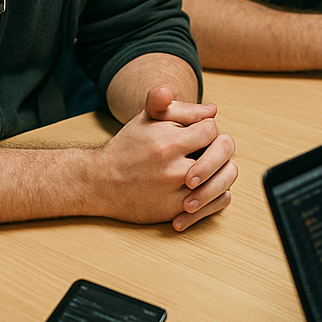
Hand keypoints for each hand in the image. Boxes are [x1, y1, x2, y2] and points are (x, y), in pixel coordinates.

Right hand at [94, 85, 237, 231]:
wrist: (99, 182)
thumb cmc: (128, 146)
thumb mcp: (148, 118)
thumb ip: (181, 109)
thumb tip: (213, 110)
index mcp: (168, 143)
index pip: (210, 129)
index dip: (207, 128)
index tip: (198, 133)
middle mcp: (173, 170)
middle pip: (221, 155)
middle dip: (219, 150)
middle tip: (209, 151)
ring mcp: (174, 194)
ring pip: (221, 182)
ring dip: (221, 172)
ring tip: (210, 168)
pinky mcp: (173, 212)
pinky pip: (211, 205)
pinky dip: (217, 196)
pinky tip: (210, 188)